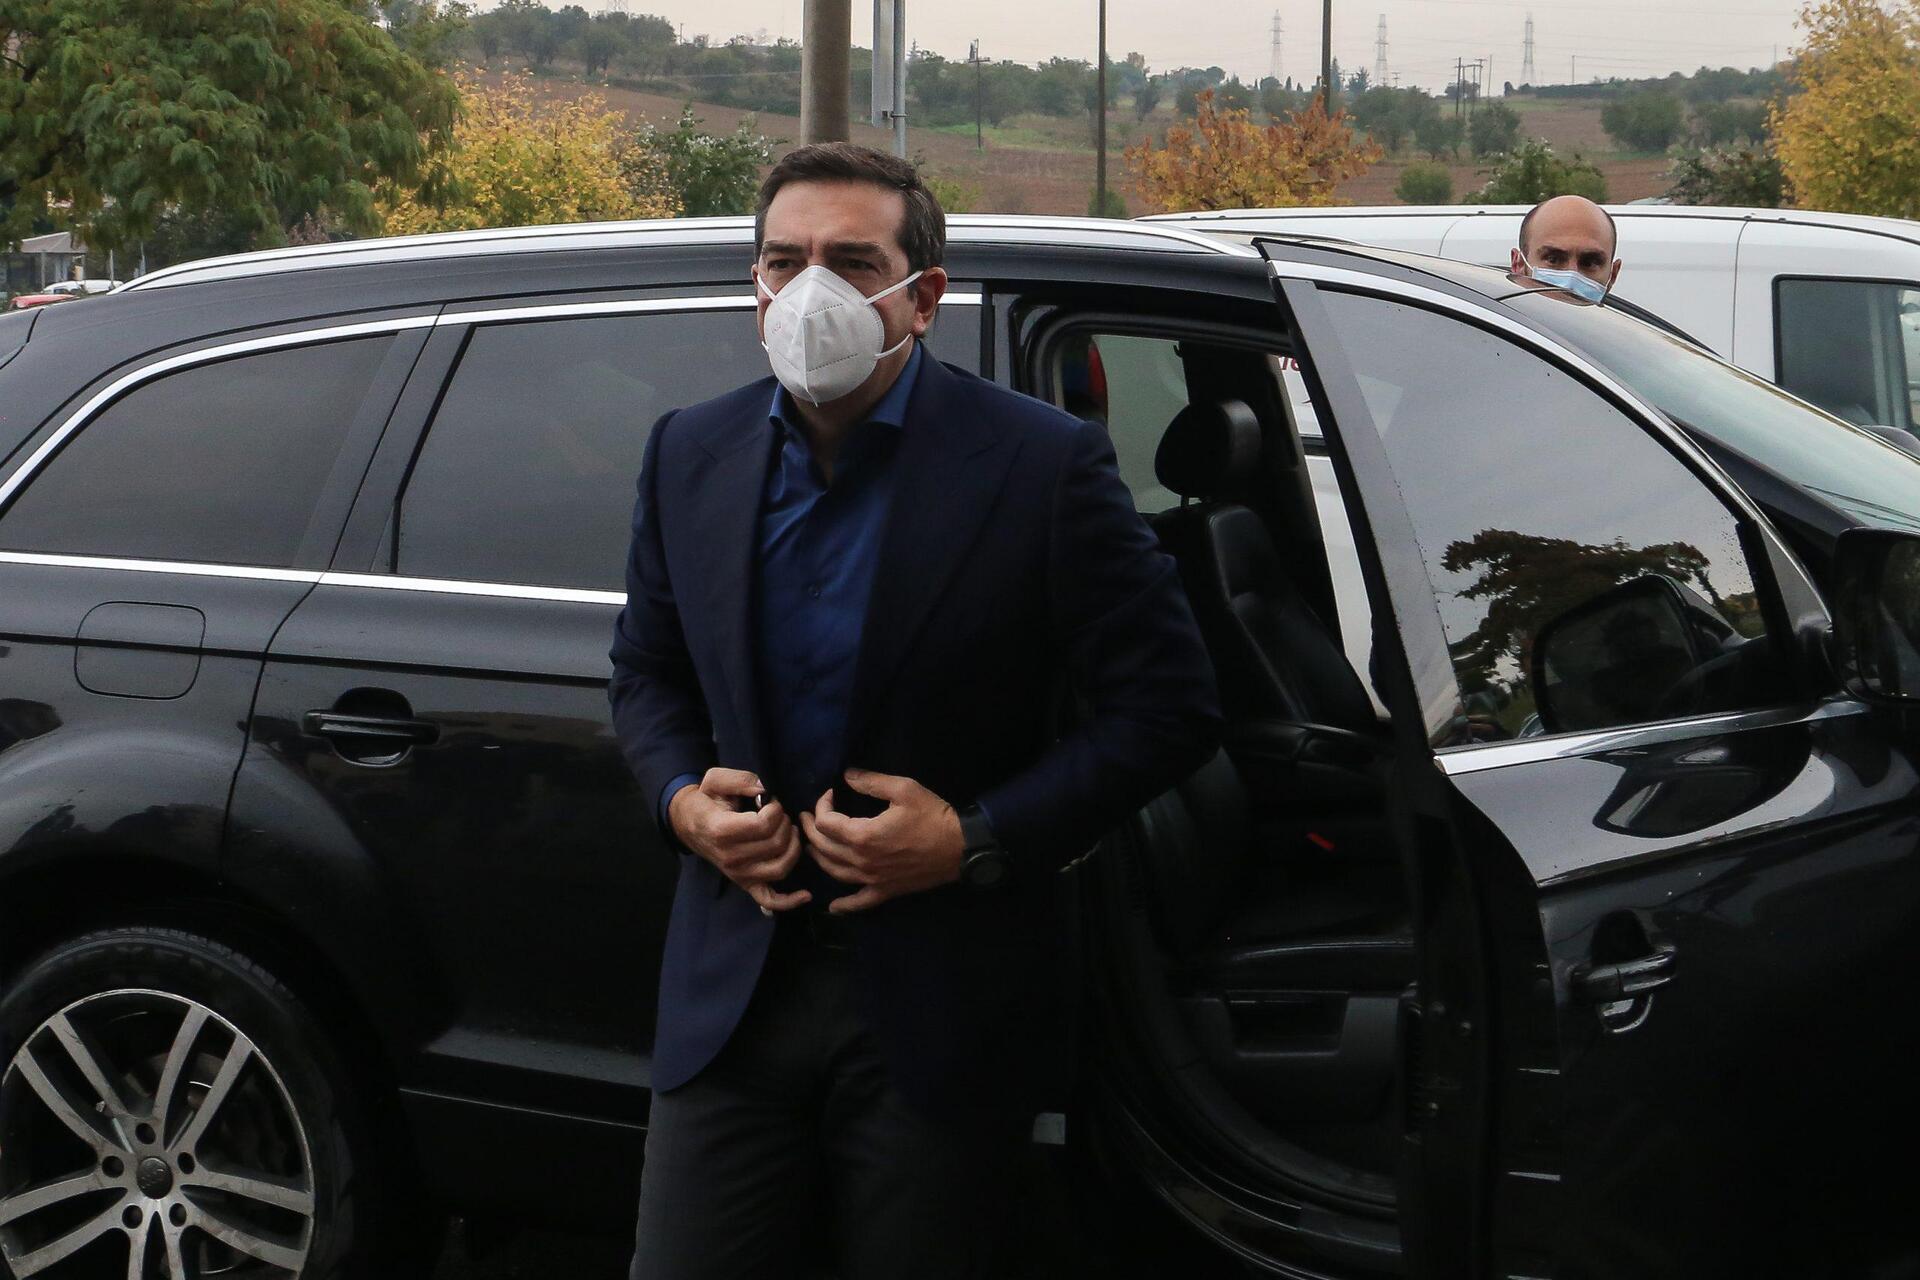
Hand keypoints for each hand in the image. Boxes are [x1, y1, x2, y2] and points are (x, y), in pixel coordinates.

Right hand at [668, 768, 809, 914]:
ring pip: (779, 868)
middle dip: (785, 824)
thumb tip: (765, 790)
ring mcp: (738, 874)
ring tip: (789, 832)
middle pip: (775, 845)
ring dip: (792, 848)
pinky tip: (805, 895)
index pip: (763, 825)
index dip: (775, 810)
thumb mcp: (716, 779)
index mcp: (721, 831)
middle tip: (780, 814)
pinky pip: (768, 900)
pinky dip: (788, 901)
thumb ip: (741, 780)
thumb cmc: (705, 800)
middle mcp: (730, 857)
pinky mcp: (745, 884)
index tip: (772, 802)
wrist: (688, 823)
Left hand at [799, 769, 964, 913]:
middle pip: (824, 848)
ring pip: (834, 872)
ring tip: (813, 845)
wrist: (960, 847)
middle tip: (807, 817)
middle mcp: (862, 861)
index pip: (826, 823)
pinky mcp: (885, 891)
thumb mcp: (903, 789)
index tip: (831, 793)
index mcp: (863, 835)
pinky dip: (844, 906)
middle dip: (812, 830)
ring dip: (819, 858)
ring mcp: (872, 880)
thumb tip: (846, 776)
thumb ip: (871, 782)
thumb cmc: (932, 816)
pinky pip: (859, 902)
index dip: (822, 805)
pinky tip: (833, 907)